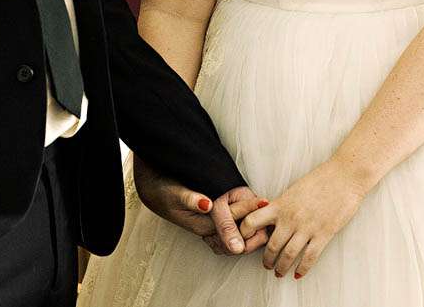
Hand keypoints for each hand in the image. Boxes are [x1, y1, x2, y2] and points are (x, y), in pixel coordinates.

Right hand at [133, 157, 264, 254]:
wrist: (152, 190)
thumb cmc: (164, 190)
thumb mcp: (176, 193)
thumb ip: (191, 199)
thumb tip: (206, 203)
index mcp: (203, 223)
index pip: (231, 223)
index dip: (248, 211)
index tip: (263, 201)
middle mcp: (209, 228)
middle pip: (238, 233)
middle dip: (255, 225)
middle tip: (272, 210)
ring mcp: (210, 226)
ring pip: (236, 233)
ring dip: (251, 224)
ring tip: (268, 213)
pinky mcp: (210, 219)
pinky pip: (231, 228)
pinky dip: (244, 222)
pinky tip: (254, 213)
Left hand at [239, 158, 365, 278]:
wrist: (343, 177)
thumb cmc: (320, 179)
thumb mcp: (294, 190)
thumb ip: (282, 205)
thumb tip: (271, 216)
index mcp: (280, 204)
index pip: (253, 221)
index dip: (245, 233)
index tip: (245, 241)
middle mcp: (290, 217)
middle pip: (271, 245)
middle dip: (267, 259)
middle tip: (267, 265)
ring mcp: (307, 227)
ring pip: (288, 255)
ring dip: (282, 267)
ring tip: (279, 273)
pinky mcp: (323, 234)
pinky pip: (309, 258)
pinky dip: (302, 269)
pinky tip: (298, 274)